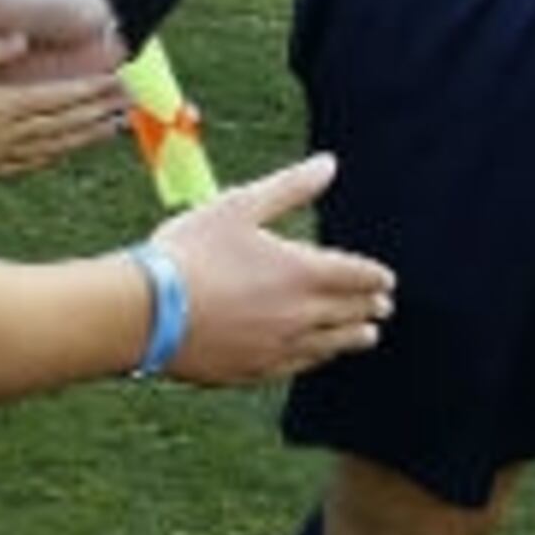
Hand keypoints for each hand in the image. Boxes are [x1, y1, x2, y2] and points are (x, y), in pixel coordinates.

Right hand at [148, 154, 395, 385]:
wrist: (148, 311)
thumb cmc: (190, 252)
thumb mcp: (240, 206)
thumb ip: (290, 187)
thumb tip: (329, 164)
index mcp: (302, 272)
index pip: (356, 277)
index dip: (375, 277)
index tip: (386, 279)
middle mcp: (300, 315)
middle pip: (350, 313)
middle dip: (370, 307)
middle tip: (384, 306)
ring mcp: (278, 347)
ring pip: (330, 345)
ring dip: (353, 337)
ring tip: (368, 336)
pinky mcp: (254, 370)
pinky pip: (298, 366)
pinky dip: (316, 358)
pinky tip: (316, 357)